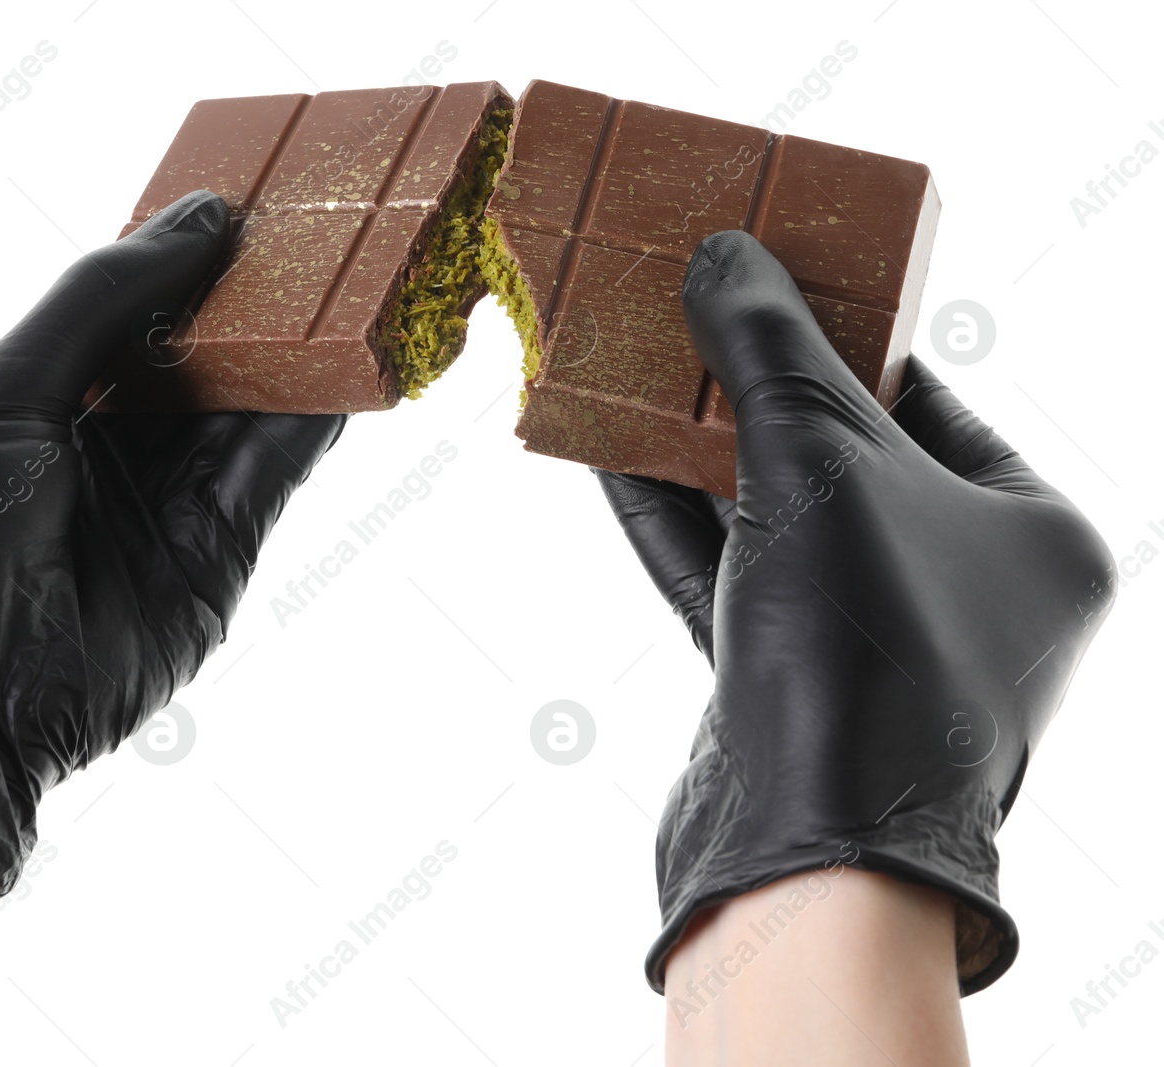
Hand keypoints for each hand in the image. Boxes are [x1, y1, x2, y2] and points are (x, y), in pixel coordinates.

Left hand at [0, 191, 345, 889]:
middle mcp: (96, 459)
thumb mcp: (3, 392)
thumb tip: (199, 221)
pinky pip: (269, 477)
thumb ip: (103, 303)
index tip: (240, 204)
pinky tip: (345, 360)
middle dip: (247, 301)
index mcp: (27, 411)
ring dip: (294, 351)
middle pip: (191, 361)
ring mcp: (157, 514)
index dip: (177, 263)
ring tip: (351, 277)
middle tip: (316, 229)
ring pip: (241, 413)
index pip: (122, 318)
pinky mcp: (210, 568)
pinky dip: (311, 420)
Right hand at [596, 231, 1114, 994]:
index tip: (765, 278)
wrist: (811, 854)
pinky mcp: (789, 690)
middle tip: (686, 316)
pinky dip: (674, 522)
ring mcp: (875, 649)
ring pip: (776, 523)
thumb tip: (725, 253)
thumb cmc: (867, 651)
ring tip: (629, 370)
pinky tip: (608, 456)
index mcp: (1033, 535)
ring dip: (696, 454)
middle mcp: (967, 595)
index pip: (928, 399)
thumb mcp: (820, 462)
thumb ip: (770, 352)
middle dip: (751, 391)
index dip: (839, 331)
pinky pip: (732, 579)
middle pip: (844, 456)